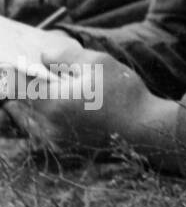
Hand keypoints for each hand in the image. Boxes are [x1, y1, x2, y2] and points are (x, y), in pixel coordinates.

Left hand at [4, 37, 174, 153]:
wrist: (146, 130)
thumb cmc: (125, 94)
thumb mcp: (99, 63)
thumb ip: (66, 56)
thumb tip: (44, 55)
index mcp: (51, 104)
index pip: (18, 86)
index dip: (18, 72)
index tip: (22, 63)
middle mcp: (46, 127)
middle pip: (18, 106)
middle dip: (23, 90)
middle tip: (33, 76)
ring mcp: (54, 142)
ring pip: (28, 121)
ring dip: (32, 106)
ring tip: (46, 92)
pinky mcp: (64, 150)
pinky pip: (42, 133)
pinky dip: (43, 120)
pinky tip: (60, 109)